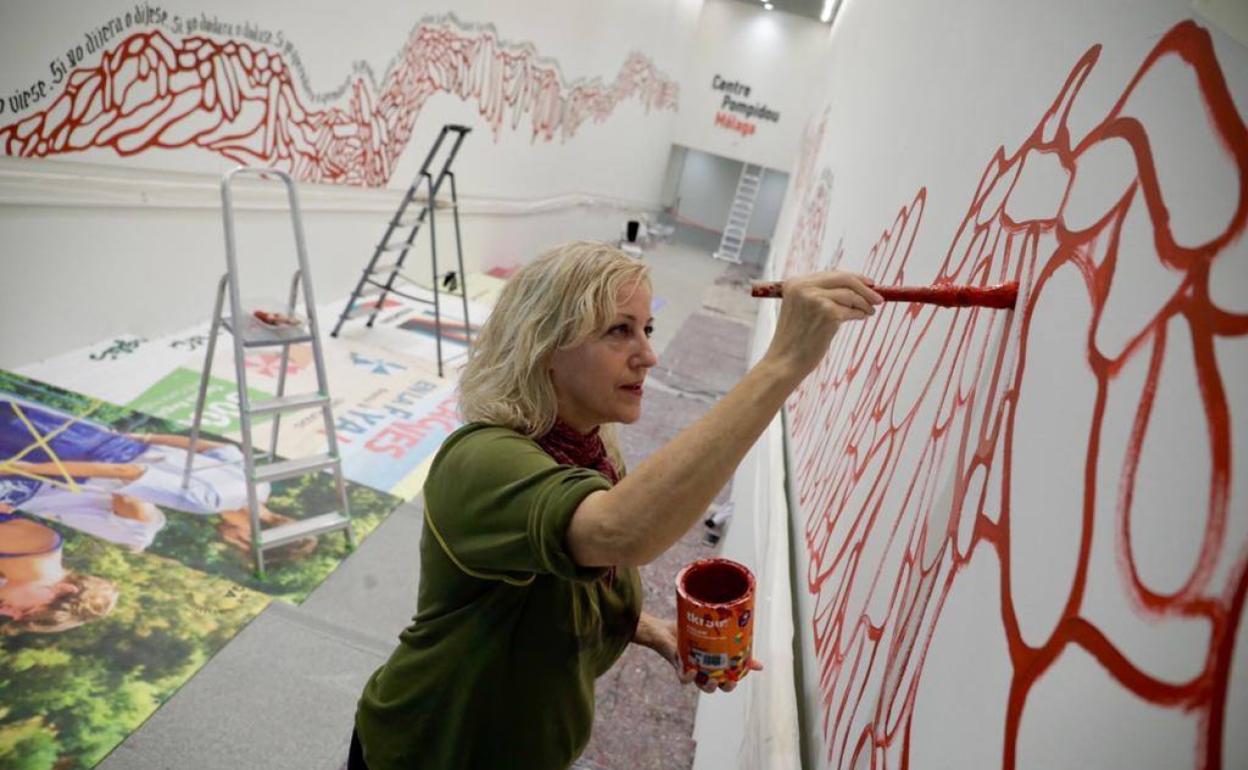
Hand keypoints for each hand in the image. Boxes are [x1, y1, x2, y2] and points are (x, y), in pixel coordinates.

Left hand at [634, 613, 763, 693]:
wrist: (663, 629)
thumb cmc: (689, 632)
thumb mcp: (715, 636)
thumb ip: (733, 641)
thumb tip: (756, 655)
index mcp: (712, 664)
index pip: (728, 675)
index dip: (737, 677)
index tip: (748, 671)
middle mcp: (703, 670)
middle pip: (718, 686)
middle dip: (726, 687)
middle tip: (731, 681)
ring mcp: (691, 669)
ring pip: (701, 686)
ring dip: (709, 686)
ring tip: (713, 681)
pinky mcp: (678, 667)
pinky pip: (684, 678)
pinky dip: (689, 677)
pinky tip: (694, 670)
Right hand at [764, 270, 883, 379]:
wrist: (785, 362)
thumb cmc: (795, 340)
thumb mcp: (801, 309)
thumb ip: (820, 295)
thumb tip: (856, 286)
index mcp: (795, 283)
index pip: (831, 274)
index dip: (853, 278)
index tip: (869, 283)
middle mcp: (803, 287)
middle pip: (844, 278)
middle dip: (864, 287)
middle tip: (878, 297)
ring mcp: (815, 299)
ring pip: (850, 295)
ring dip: (864, 303)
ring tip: (868, 312)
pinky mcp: (827, 313)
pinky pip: (852, 310)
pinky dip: (860, 314)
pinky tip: (861, 318)